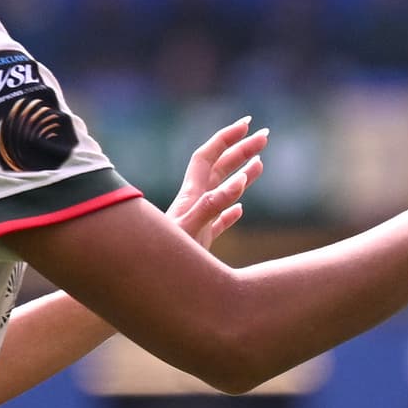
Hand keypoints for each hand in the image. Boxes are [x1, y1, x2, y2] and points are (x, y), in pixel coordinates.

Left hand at [168, 117, 262, 252]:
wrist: (142, 283)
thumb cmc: (161, 259)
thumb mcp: (190, 230)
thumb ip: (213, 206)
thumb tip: (238, 182)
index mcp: (191, 195)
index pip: (210, 156)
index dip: (227, 138)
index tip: (247, 123)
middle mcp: (193, 203)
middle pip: (220, 168)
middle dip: (241, 149)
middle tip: (265, 135)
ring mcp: (197, 220)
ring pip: (223, 190)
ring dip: (242, 175)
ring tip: (260, 164)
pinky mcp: (199, 240)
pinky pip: (219, 221)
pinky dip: (232, 212)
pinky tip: (240, 211)